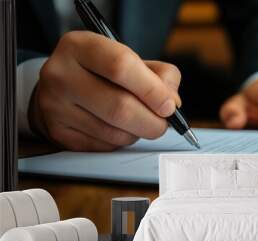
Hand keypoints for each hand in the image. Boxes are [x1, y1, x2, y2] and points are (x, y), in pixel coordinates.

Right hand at [29, 31, 180, 150]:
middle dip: (152, 122)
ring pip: (115, 133)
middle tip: (163, 123)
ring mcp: (55, 106)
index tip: (170, 105)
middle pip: (120, 107)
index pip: (121, 66)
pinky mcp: (58, 133)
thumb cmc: (102, 73)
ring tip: (138, 122)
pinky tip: (119, 129)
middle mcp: (61, 74)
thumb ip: (159, 75)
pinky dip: (121, 142)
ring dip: (138, 133)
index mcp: (80, 46)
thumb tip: (172, 103)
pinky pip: (104, 146)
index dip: (153, 90)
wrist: (61, 87)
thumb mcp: (129, 59)